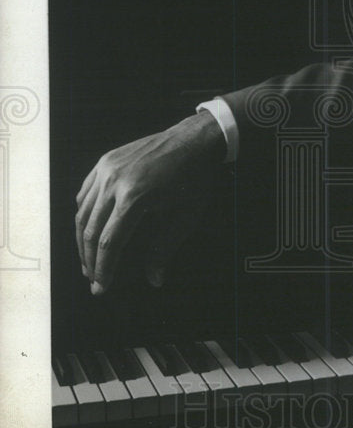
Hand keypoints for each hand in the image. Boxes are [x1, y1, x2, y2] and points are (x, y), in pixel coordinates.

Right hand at [75, 112, 225, 294]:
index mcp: (135, 196)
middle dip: (90, 260)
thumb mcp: (186, 216)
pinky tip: (89, 230)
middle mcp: (115, 181)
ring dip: (82, 241)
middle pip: (90, 230)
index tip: (102, 287)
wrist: (194, 140)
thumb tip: (155, 280)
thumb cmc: (195, 178)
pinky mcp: (105, 161)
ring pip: (82, 213)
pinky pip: (85, 193)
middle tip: (93, 280)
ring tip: (89, 261)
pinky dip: (84, 215)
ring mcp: (107, 168)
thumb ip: (166, 248)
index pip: (109, 242)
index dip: (104, 269)